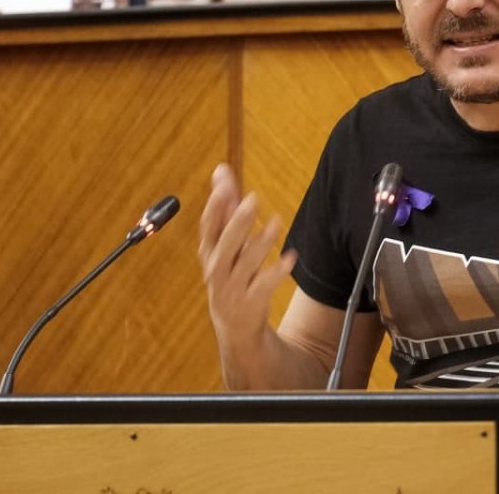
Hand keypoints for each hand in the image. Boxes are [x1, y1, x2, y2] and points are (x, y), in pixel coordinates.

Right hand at [198, 164, 296, 355]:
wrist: (234, 327)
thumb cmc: (229, 274)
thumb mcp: (224, 244)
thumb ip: (225, 208)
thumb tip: (222, 170)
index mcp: (209, 252)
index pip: (208, 226)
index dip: (215, 205)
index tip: (224, 182)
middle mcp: (217, 269)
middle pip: (225, 243)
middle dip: (237, 222)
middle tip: (253, 199)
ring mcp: (232, 288)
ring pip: (245, 263)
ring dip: (260, 242)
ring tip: (276, 222)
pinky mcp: (251, 303)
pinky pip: (263, 286)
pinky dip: (276, 272)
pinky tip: (290, 257)